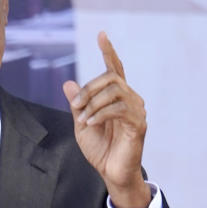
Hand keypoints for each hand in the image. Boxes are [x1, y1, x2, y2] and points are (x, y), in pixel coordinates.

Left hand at [63, 32, 150, 207]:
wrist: (111, 173)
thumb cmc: (100, 150)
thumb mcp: (82, 124)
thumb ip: (77, 104)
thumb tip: (67, 83)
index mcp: (116, 97)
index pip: (114, 69)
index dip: (108, 51)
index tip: (101, 34)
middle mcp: (130, 99)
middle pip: (110, 77)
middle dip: (89, 89)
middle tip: (76, 106)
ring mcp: (136, 110)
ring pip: (114, 91)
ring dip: (93, 103)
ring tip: (83, 119)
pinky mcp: (138, 124)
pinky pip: (119, 109)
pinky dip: (100, 114)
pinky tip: (90, 123)